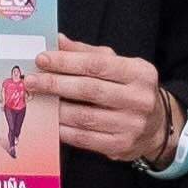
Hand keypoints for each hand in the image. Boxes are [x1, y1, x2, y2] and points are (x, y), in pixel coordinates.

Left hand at [32, 36, 176, 165]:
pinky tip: (50, 122)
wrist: (156, 126)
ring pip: (84, 116)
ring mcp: (131, 125)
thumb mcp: (118, 65)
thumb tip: (58, 41)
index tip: (42, 59)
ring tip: (37, 100)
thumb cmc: (130, 89)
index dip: (66, 62)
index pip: (97, 64)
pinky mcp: (121, 146)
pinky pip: (85, 138)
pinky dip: (64, 130)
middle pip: (89, 90)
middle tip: (31, 81)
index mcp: (139, 73)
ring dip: (56, 108)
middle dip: (55, 84)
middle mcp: (139, 99)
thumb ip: (88, 53)